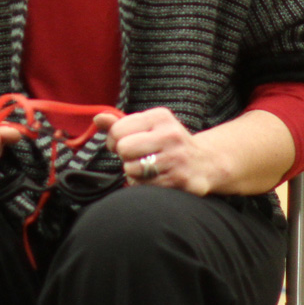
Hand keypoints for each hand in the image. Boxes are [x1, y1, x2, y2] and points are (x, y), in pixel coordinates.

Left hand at [96, 107, 223, 196]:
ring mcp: (177, 158)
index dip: (114, 140)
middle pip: (123, 149)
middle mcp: (171, 135)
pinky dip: (143, 186)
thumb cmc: (168, 143)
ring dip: (133, 173)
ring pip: (131, 170)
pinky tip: (156, 179)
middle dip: (124, 157)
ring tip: (148, 168)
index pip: (118, 130)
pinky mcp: (181, 181)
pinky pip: (143, 187)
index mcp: (160, 117)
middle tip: (136, 157)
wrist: (206, 162)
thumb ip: (121, 123)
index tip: (124, 143)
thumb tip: (97, 119)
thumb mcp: (148, 126)